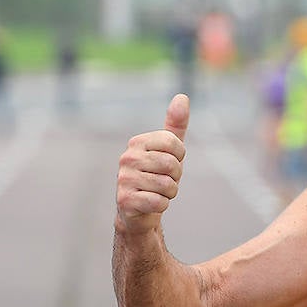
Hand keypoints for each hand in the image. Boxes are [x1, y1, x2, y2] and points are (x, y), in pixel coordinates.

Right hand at [116, 94, 188, 234]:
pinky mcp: (125, 200)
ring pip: (168, 185)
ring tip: (157, 192)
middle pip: (172, 165)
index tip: (170, 163)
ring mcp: (124, 178)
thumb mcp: (169, 150)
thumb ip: (175, 125)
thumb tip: (182, 97)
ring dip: (170, 193)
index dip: (180, 157)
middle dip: (175, 177)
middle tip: (163, 180)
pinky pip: (159, 202)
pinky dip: (162, 205)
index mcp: (138, 142)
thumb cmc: (156, 176)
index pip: (175, 144)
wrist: (139, 210)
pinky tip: (151, 203)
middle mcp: (127, 157)